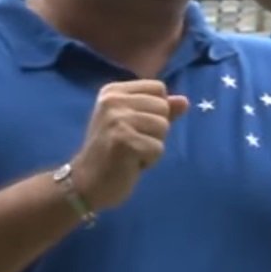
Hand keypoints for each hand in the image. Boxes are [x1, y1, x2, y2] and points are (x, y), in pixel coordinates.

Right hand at [70, 80, 188, 210]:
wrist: (85, 183)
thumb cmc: (111, 152)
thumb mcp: (133, 124)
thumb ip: (158, 110)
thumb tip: (185, 101)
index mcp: (113, 91)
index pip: (158, 88)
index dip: (155, 111)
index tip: (133, 127)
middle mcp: (113, 100)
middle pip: (163, 107)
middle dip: (155, 130)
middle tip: (131, 143)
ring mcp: (117, 119)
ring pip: (163, 127)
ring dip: (152, 146)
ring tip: (130, 153)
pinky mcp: (124, 141)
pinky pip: (158, 148)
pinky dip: (148, 161)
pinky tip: (129, 164)